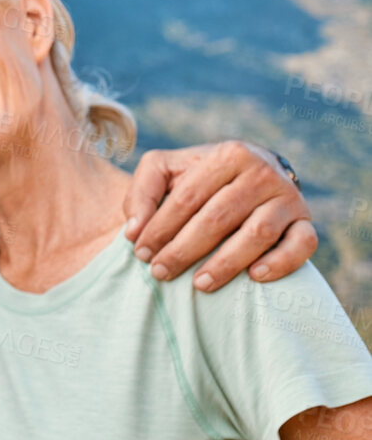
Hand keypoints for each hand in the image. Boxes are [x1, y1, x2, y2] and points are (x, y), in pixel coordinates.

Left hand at [122, 141, 313, 290]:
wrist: (253, 173)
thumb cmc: (200, 177)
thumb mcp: (166, 169)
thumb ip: (143, 190)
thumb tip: (133, 230)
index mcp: (228, 155)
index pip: (187, 198)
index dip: (159, 228)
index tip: (139, 253)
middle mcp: (262, 173)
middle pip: (218, 218)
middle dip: (183, 250)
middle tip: (160, 272)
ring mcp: (288, 198)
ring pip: (258, 234)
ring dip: (226, 263)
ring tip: (198, 284)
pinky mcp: (306, 222)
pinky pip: (302, 245)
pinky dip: (280, 262)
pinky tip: (254, 277)